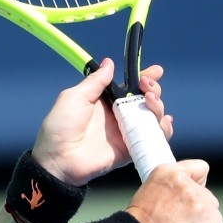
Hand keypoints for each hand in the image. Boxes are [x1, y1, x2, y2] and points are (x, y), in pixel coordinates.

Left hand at [31, 59, 172, 185]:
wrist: (59, 159)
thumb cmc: (61, 126)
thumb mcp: (74, 97)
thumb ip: (95, 82)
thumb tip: (110, 63)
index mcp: (105, 100)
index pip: (130, 86)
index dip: (145, 77)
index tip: (156, 71)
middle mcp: (118, 115)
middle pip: (145, 100)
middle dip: (153, 90)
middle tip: (148, 88)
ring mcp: (126, 132)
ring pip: (152, 117)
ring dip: (157, 107)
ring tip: (150, 102)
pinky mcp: (131, 149)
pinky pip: (152, 139)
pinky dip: (163, 130)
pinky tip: (164, 122)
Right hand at [125, 160, 222, 222]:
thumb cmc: (139, 222)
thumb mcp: (150, 190)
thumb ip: (168, 188)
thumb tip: (180, 200)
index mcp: (168, 171)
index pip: (201, 169)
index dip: (199, 184)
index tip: (194, 197)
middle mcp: (184, 182)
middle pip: (209, 197)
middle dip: (203, 211)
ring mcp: (195, 200)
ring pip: (215, 215)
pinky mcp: (203, 219)